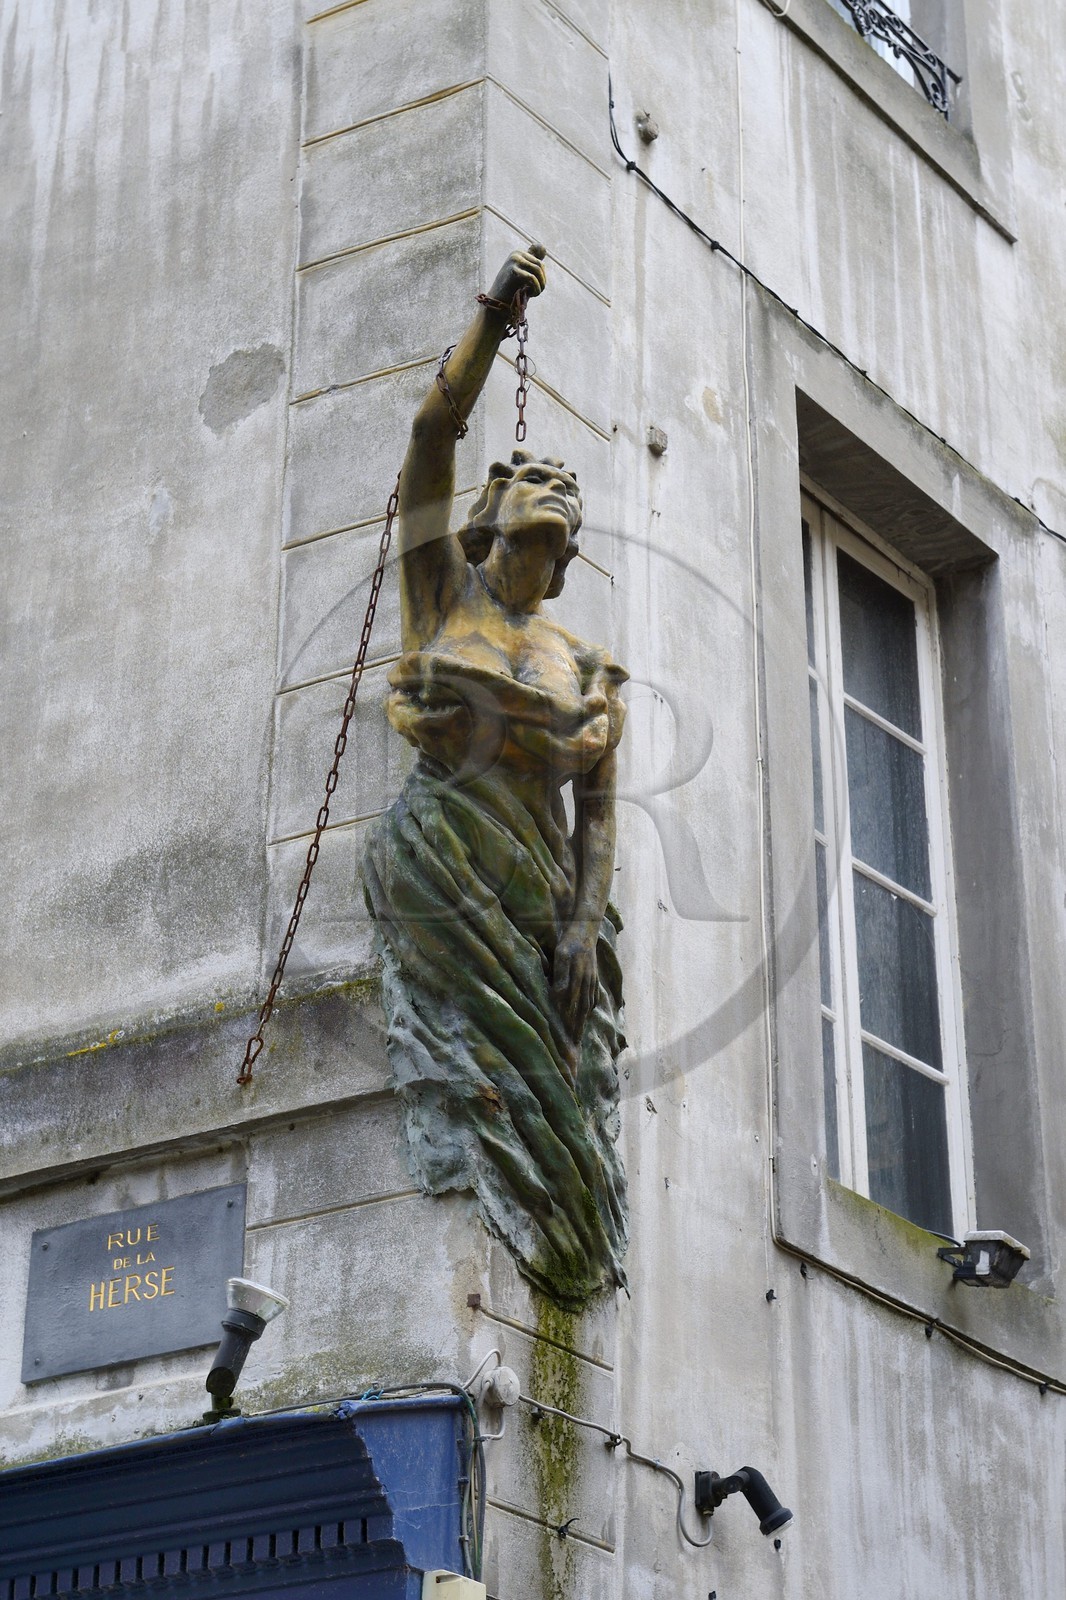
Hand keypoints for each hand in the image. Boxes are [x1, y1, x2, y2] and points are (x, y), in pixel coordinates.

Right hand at [487, 243, 546, 309]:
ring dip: (540, 285)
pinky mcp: (513, 270)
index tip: (538, 288)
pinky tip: (530, 294)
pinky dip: (535, 287)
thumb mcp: (522, 274)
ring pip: (537, 270)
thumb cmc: (510, 290)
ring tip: (534, 294)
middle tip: (538, 292)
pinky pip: (531, 277)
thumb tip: (544, 248)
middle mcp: (516, 254)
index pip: (539, 262)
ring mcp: (514, 260)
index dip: (542, 277)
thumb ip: (532, 263)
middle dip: (542, 281)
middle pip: (539, 265)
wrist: (496, 302)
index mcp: (518, 253)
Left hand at [553, 927, 597, 1041]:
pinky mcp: (593, 977)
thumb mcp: (562, 955)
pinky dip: (589, 1008)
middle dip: (578, 1028)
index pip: (574, 1007)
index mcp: (580, 980)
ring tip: (579, 1034)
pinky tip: (586, 1013)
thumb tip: (560, 995)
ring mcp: (592, 981)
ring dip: (583, 1020)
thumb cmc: (570, 943)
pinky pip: (592, 997)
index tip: (568, 1039)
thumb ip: (562, 975)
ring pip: (587, 1005)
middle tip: (574, 1045)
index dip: (571, 1023)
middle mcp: (587, 983)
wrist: (585, 929)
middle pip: (582, 1010)